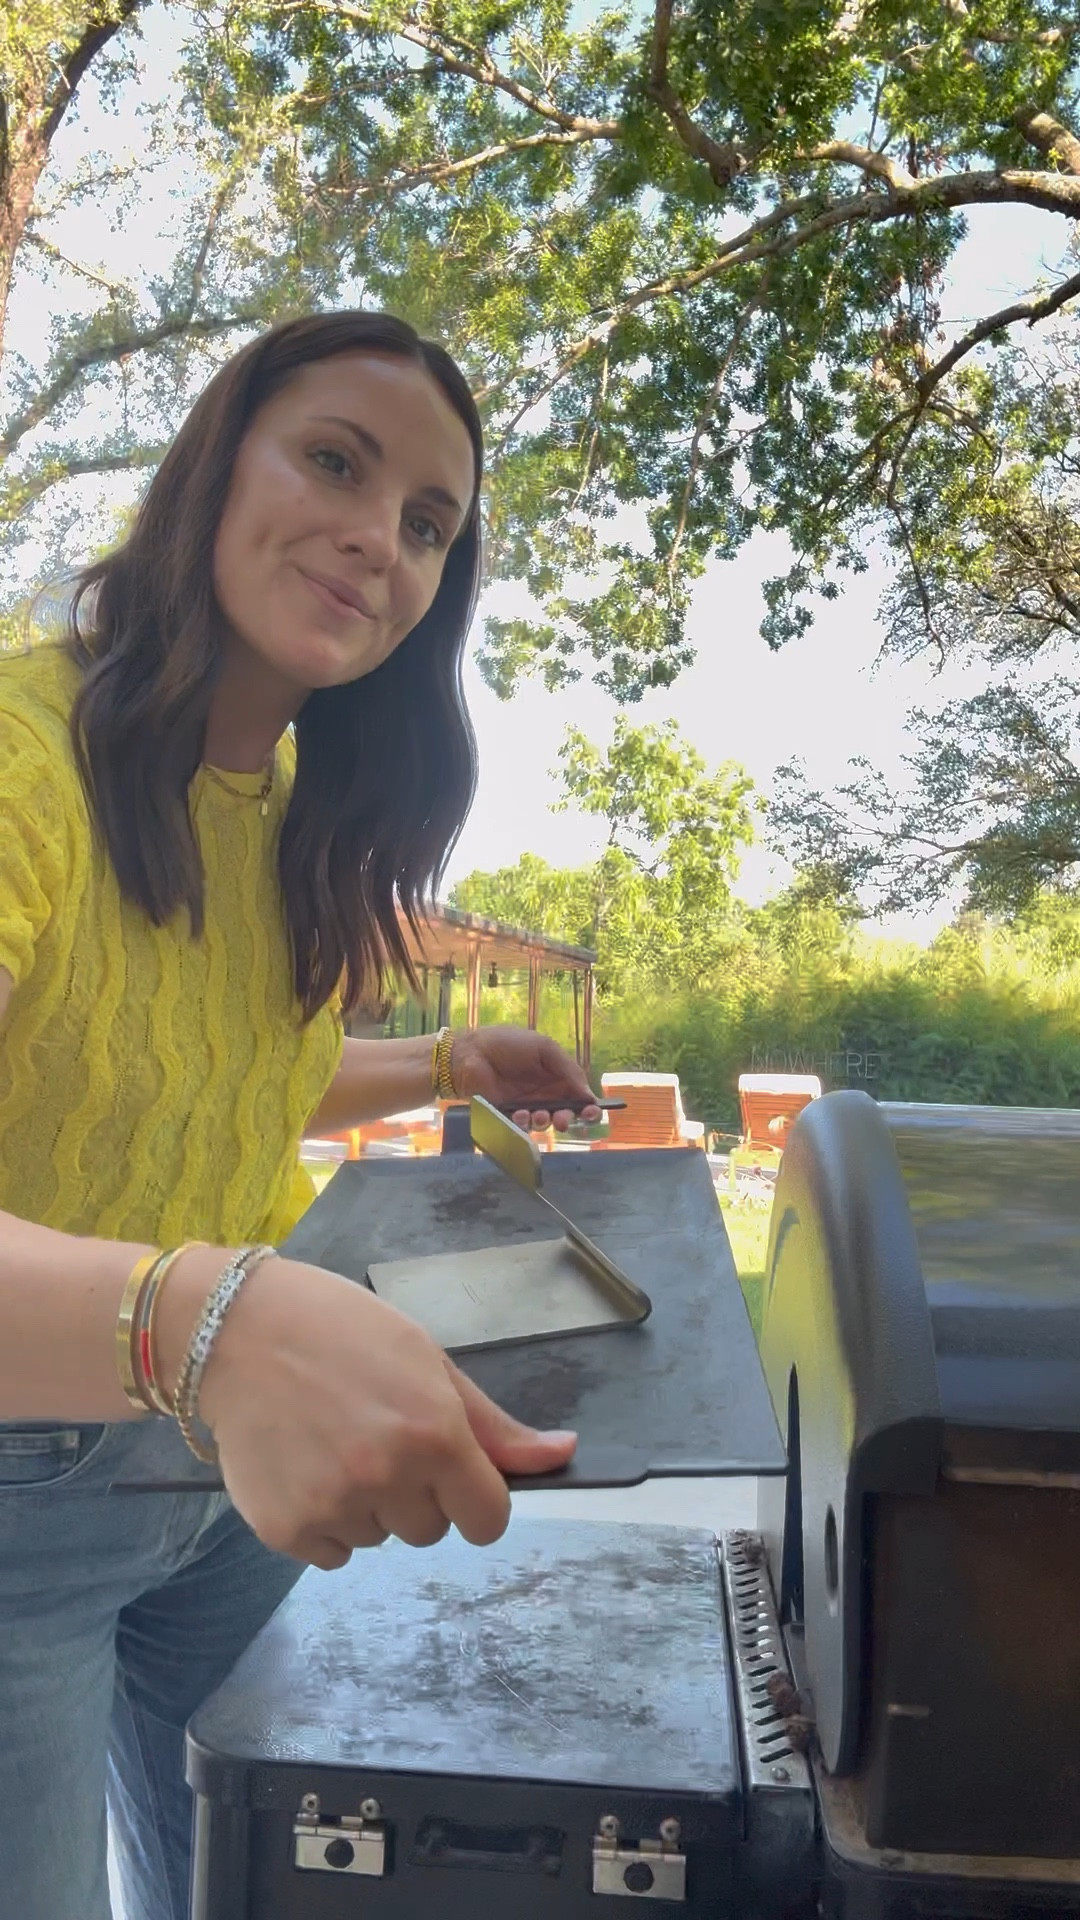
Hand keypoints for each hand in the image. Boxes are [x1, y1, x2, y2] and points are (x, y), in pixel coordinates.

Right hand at [190, 1254, 576, 1570]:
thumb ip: (491, 1424)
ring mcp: (334, 1508)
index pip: (489, 1518)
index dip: (476, 1499)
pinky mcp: (286, 1529)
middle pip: (433, 1530)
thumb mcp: (426, 1360)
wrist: (233, 1330)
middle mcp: (388, 1478)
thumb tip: (563, 1456)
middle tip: (378, 1436)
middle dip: (417, 1494)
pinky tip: (304, 1465)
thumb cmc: (339, 1330)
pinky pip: (332, 1552)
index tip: (453, 1477)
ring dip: (369, 1505)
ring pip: (380, 1538)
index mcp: (434, 1434)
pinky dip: (325, 1521)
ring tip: (334, 1441)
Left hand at [450, 1026, 600, 1130]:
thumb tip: (589, 1095)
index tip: (593, 1112)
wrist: (470, 1052)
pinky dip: (524, 1124)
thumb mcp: (544, 1048)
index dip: (588, 1107)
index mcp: (556, 1076)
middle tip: (563, 1120)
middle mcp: (544, 1094)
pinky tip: (520, 1115)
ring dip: (545, 1122)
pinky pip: (521, 1127)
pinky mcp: (507, 1116)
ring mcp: (526, 1106)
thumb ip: (568, 1069)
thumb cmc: (507, 1044)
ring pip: (544, 1123)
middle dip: (568, 1119)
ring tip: (538, 1115)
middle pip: (565, 1114)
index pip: (578, 1096)